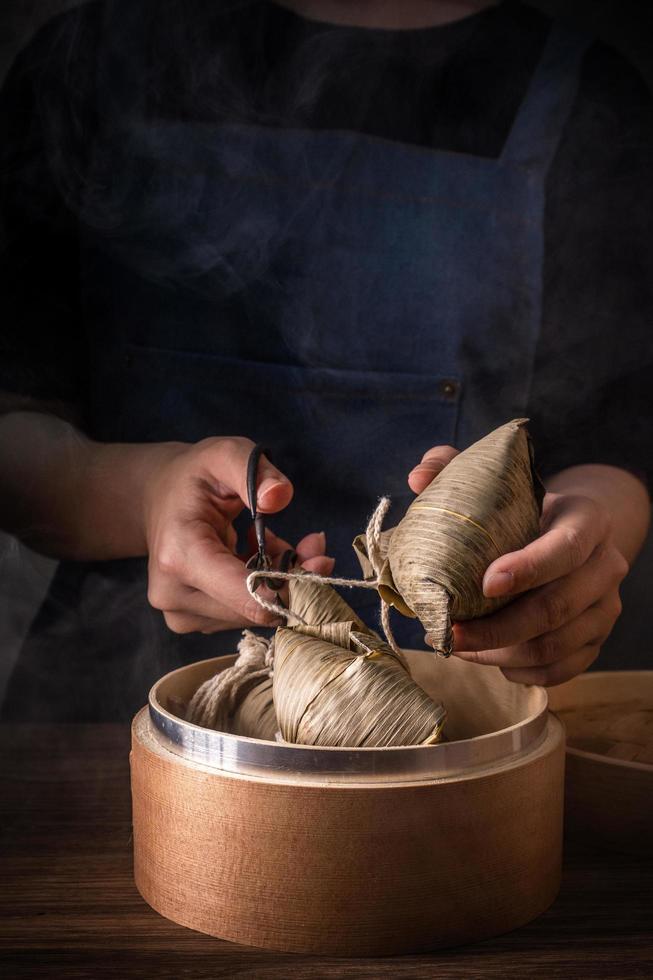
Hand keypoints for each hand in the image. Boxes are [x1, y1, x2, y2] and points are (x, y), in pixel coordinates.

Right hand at [144, 436, 333, 633]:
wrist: (159, 497)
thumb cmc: (193, 476)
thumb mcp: (224, 454)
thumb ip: (254, 471)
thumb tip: (279, 496)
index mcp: (180, 556)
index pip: (247, 595)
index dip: (292, 584)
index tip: (320, 557)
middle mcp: (175, 595)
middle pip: (257, 608)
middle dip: (294, 578)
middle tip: (312, 543)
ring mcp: (182, 615)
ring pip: (256, 614)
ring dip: (281, 582)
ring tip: (276, 541)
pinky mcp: (193, 621)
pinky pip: (245, 614)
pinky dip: (266, 589)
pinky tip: (263, 557)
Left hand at [408, 448, 629, 686]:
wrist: (572, 531)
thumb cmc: (524, 506)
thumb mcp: (497, 480)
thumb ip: (455, 468)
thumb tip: (417, 479)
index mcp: (588, 520)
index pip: (567, 548)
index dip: (529, 568)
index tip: (485, 584)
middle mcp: (606, 566)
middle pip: (557, 608)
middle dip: (498, 628)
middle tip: (450, 633)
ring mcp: (605, 607)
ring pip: (554, 646)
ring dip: (500, 654)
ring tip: (457, 646)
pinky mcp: (596, 640)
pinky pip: (560, 669)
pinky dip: (520, 671)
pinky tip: (487, 659)